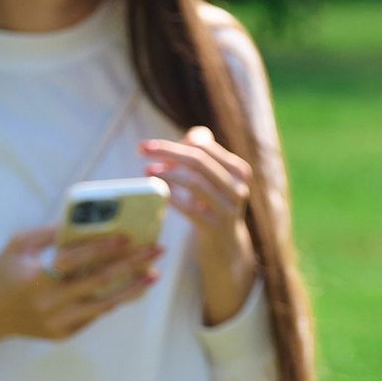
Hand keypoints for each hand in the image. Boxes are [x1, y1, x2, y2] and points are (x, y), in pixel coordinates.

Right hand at [0, 226, 159, 362]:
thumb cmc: (4, 273)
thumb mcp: (18, 245)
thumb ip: (49, 232)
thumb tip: (85, 219)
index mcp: (34, 277)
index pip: (74, 260)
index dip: (101, 248)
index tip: (127, 237)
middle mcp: (48, 302)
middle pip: (98, 281)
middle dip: (131, 263)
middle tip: (156, 250)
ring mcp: (58, 321)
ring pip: (104, 305)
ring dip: (133, 288)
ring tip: (154, 273)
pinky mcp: (63, 333)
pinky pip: (95, 316)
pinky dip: (114, 301)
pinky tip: (133, 287)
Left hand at [141, 126, 257, 326]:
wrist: (226, 245)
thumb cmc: (214, 204)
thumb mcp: (215, 178)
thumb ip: (205, 153)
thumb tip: (195, 135)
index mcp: (239, 171)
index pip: (205, 148)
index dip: (175, 143)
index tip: (150, 146)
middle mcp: (238, 188)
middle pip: (200, 161)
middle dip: (168, 152)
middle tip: (142, 149)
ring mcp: (228, 209)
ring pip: (196, 183)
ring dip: (168, 174)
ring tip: (147, 170)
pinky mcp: (215, 227)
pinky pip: (190, 208)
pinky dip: (172, 197)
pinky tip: (158, 193)